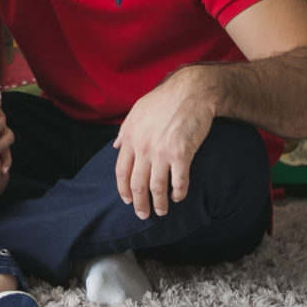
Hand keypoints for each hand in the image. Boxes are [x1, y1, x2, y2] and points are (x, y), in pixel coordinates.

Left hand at [113, 66, 213, 219]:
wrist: (191, 91)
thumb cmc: (164, 99)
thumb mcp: (137, 110)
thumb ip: (125, 130)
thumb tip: (116, 145)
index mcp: (131, 137)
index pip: (121, 171)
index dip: (123, 189)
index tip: (127, 200)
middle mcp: (143, 147)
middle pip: (137, 184)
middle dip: (139, 203)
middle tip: (143, 215)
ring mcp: (162, 152)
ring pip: (156, 187)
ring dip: (158, 203)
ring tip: (161, 212)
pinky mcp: (182, 154)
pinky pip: (178, 182)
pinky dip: (177, 193)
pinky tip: (178, 197)